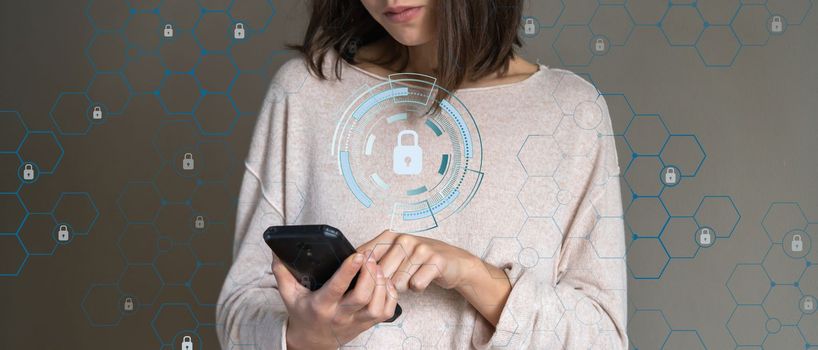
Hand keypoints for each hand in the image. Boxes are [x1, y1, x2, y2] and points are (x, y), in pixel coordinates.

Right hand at [271, 251, 398, 349]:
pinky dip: (390, 296)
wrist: (312, 342)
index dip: (348, 271)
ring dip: (381, 284)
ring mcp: (356, 322)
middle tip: (370, 256)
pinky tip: (384, 282)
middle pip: (361, 296)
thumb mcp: (289, 295)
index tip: (357, 255)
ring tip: (377, 267)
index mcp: (321, 305)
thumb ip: (282, 273)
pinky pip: (386, 312)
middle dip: (369, 274)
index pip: (337, 288)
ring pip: (376, 306)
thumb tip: (276, 253)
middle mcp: (340, 315)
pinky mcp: (367, 324)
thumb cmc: (302, 313)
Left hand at [358, 230, 480, 291]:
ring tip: (412, 278)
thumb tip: (351, 275)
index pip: (365, 256)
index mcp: (390, 236)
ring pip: (398, 282)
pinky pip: (416, 284)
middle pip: (380, 274)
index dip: (364, 274)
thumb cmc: (419, 261)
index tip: (368, 282)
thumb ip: (375, 261)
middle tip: (398, 281)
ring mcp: (420, 249)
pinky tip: (423, 280)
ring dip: (404, 287)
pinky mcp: (435, 261)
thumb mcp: (396, 256)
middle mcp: (404, 239)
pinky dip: (419, 288)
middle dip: (386, 285)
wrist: (454, 263)